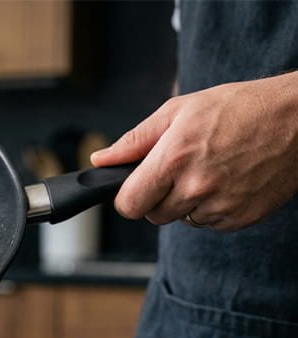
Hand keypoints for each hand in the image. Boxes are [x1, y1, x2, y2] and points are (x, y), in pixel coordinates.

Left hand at [90, 71, 297, 231]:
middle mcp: (196, 186)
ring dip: (187, 203)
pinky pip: (210, 224)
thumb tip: (102, 160)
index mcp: (174, 158)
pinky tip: (228, 181)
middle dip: (158, 197)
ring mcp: (221, 205)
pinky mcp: (242, 218)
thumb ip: (134, 141)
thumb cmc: (238, 108)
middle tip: (180, 170)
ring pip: (182, 220)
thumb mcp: (179, 111)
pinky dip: (213, 208)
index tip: (136, 187)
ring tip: (210, 170)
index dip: (128, 197)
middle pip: (153, 216)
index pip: (129, 204)